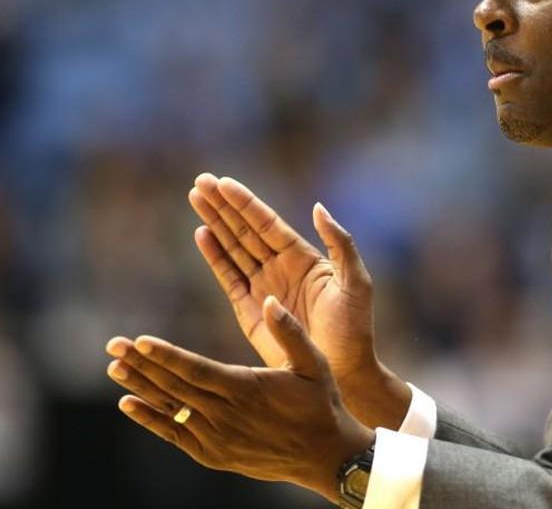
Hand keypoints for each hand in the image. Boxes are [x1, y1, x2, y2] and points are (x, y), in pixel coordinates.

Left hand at [105, 296, 374, 500]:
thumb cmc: (321, 404)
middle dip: (141, 364)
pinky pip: (174, 434)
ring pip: (170, 408)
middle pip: (174, 386)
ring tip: (114, 368)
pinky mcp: (212, 454)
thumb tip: (270, 300)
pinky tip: (128, 403)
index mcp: (247, 388)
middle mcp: (226, 415)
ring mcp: (216, 438)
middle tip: (112, 344)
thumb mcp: (315, 363)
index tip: (139, 341)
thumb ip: (290, 332)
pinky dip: (149, 419)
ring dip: (140, 387)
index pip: (196, 369)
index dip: (165, 355)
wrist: (325, 456)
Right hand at [188, 173, 408, 428]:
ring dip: (214, 223)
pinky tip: (202, 234)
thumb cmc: (354, 328)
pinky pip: (228, 277)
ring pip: (233, 248)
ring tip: (196, 198)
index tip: (223, 182)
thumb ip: (340, 244)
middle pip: (245, 230)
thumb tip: (318, 207)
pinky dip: (214, 256)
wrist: (343, 370)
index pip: (267, 223)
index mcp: (303, 258)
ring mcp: (263, 287)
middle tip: (200, 182)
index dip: (245, 203)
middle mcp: (280, 267)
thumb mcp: (355, 282)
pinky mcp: (249, 310)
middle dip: (223, 205)